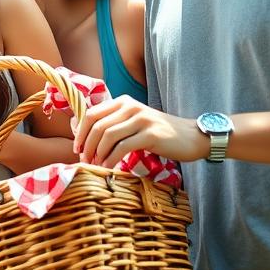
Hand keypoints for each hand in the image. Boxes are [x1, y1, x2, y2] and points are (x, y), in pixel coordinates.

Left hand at [73, 95, 205, 165]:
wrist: (192, 136)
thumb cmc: (161, 133)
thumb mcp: (135, 121)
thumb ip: (116, 124)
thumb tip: (88, 139)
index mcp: (123, 101)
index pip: (92, 113)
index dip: (81, 132)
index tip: (77, 149)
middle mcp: (130, 106)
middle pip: (97, 125)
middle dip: (86, 145)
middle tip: (84, 161)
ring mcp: (141, 119)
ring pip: (107, 135)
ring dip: (97, 153)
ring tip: (95, 166)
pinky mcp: (150, 134)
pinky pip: (123, 147)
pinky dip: (112, 159)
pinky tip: (109, 168)